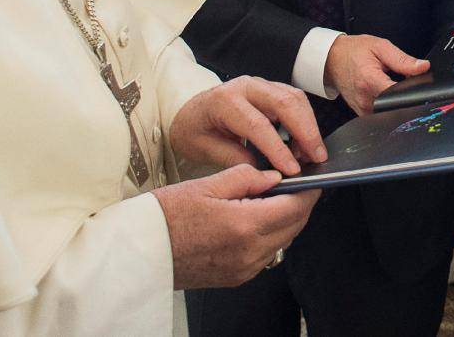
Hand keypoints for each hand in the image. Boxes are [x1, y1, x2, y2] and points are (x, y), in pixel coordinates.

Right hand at [154, 165, 318, 288]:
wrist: (140, 252)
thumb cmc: (165, 217)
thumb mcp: (207, 184)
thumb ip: (246, 177)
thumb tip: (273, 176)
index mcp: (243, 225)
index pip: (294, 207)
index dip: (308, 191)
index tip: (313, 179)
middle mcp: (248, 252)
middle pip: (294, 226)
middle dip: (301, 204)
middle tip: (297, 185)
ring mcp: (244, 268)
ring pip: (283, 241)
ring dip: (287, 220)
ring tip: (275, 199)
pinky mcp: (237, 277)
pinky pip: (267, 254)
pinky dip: (271, 236)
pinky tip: (258, 219)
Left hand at [169, 75, 325, 175]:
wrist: (189, 111)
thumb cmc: (194, 129)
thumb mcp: (204, 149)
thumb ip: (234, 159)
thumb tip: (265, 173)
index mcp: (224, 101)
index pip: (258, 124)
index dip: (278, 148)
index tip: (292, 169)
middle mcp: (245, 87)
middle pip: (284, 103)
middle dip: (305, 131)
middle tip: (317, 158)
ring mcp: (261, 85)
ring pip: (295, 98)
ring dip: (309, 125)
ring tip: (314, 153)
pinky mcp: (271, 89)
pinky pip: (295, 100)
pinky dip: (305, 120)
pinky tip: (305, 143)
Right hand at [323, 34, 429, 115]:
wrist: (331, 59)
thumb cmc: (353, 51)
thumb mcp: (380, 47)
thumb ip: (403, 59)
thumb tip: (423, 67)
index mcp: (370, 80)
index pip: (398, 95)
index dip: (413, 91)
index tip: (420, 86)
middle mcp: (365, 99)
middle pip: (396, 106)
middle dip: (406, 96)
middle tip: (406, 82)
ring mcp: (363, 109)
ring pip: (390, 112)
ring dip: (397, 102)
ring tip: (394, 86)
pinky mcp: (362, 114)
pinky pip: (381, 114)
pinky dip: (388, 105)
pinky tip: (386, 93)